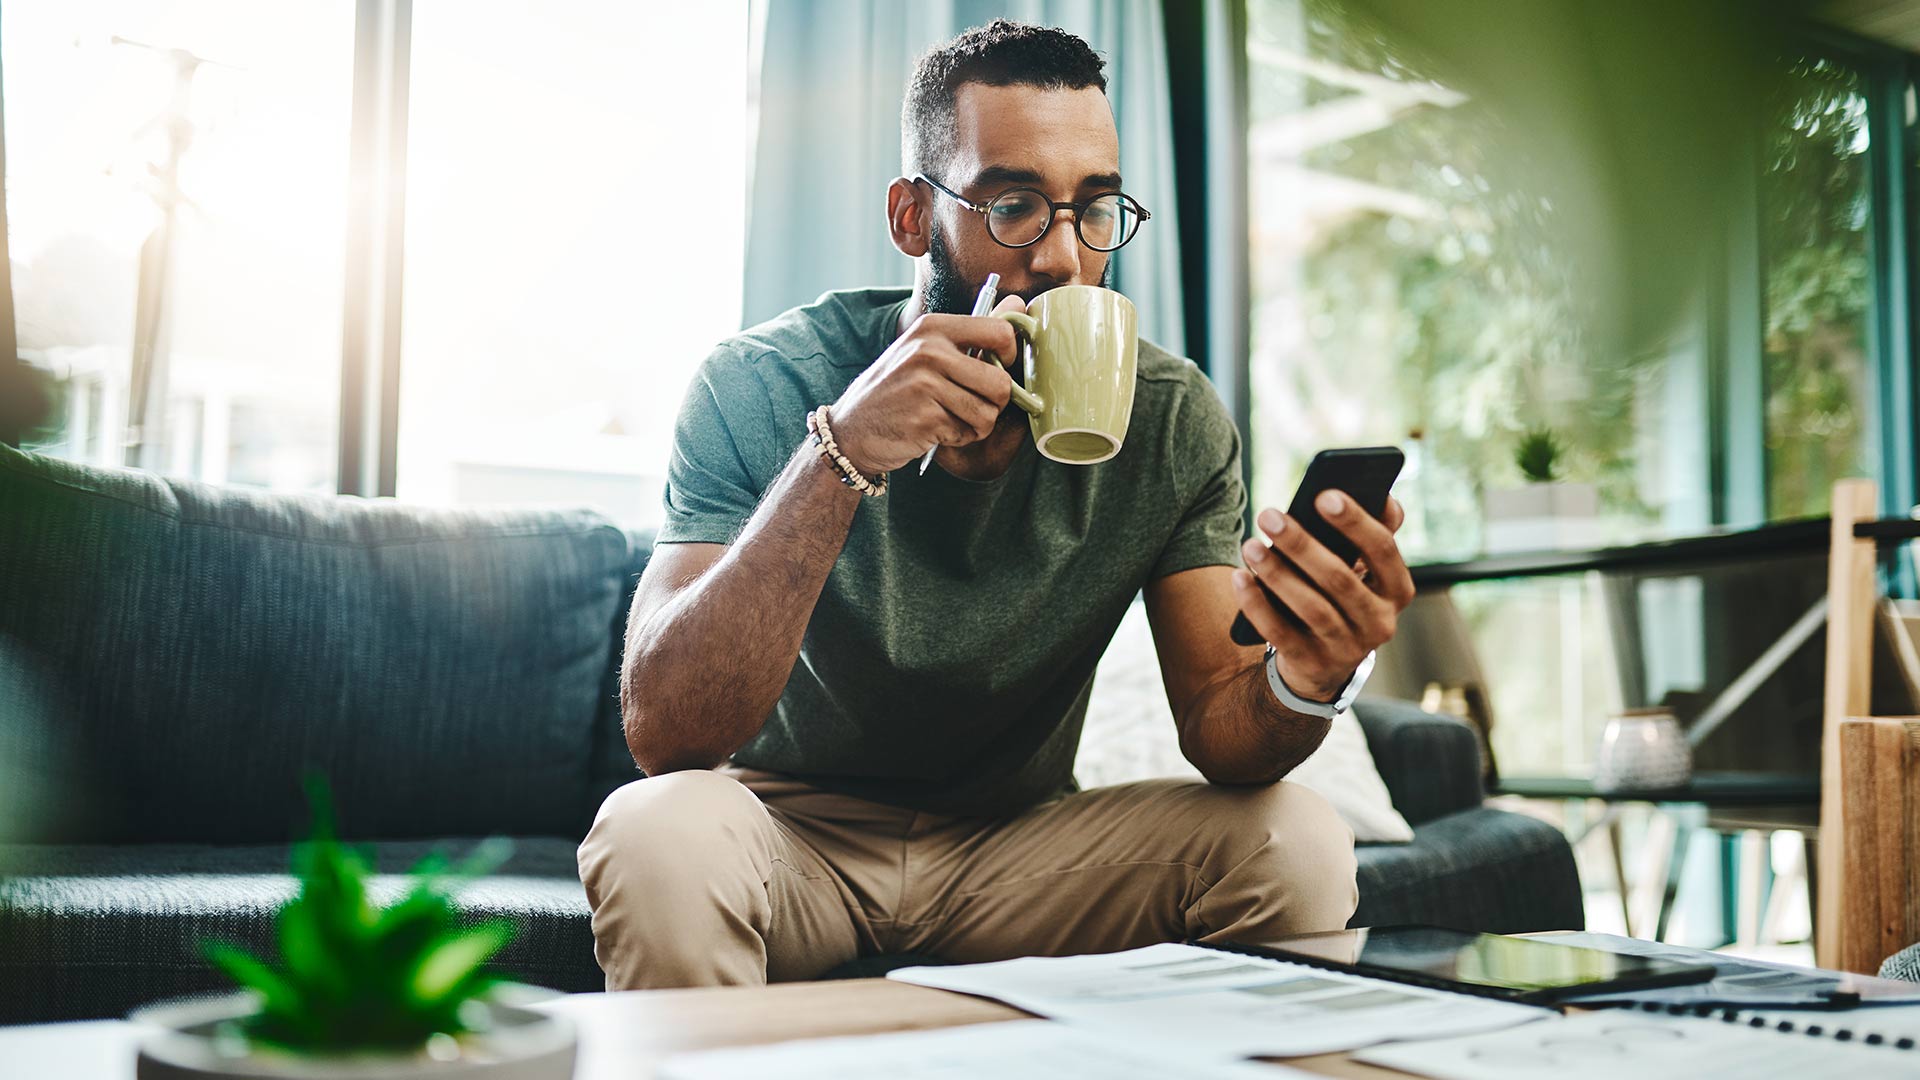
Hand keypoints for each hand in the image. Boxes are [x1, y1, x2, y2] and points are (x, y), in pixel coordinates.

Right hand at [828, 296, 1027, 475]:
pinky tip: (935, 431)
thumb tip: (1018, 302)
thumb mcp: (926, 350)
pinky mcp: (924, 418)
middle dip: (995, 404)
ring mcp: (925, 385)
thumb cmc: (896, 390)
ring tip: (951, 419)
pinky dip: (958, 438)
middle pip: (1001, 383)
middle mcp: (929, 351)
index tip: (997, 369)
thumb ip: (973, 331)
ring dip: (976, 425)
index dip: (1010, 357)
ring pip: (988, 413)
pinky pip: (967, 433)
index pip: (1000, 332)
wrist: (851, 429)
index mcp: (933, 327)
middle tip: (973, 406)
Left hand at [1231, 493, 1414, 701]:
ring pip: (1311, 607)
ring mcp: (1348, 649)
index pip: (1383, 550)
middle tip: (1269, 515)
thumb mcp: (1364, 570)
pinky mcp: (1313, 665)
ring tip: (1249, 545)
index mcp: (1398, 590)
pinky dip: (1257, 604)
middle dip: (1301, 544)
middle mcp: (1380, 622)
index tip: (1323, 495)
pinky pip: (1280, 633)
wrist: (1323, 663)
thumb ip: (1375, 533)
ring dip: (1277, 573)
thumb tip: (1386, 496)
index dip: (1355, 522)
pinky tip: (1240, 577)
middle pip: (1339, 579)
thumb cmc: (1342, 597)